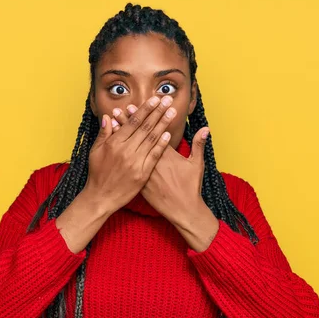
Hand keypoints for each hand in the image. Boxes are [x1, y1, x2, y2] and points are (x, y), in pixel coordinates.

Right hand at [83, 95, 176, 213]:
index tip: (155, 99)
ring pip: (151, 139)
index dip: (145, 109)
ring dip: (163, 124)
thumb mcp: (96, 151)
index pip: (133, 121)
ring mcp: (135, 162)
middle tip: (168, 100)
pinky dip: (161, 145)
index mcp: (114, 143)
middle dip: (158, 112)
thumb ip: (104, 133)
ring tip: (172, 112)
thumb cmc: (97, 174)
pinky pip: (154, 156)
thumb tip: (109, 117)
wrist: (101, 198)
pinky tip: (169, 134)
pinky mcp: (142, 174)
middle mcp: (125, 151)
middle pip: (145, 127)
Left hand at [110, 103, 210, 226]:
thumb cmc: (191, 187)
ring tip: (114, 121)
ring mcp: (145, 172)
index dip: (145, 119)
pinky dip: (119, 153)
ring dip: (122, 134)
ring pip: (131, 149)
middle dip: (130, 121)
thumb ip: (199, 145)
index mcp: (167, 155)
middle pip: (139, 138)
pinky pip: (126, 164)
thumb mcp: (197, 165)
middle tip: (122, 108)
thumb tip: (206, 128)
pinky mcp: (139, 181)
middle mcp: (153, 161)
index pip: (153, 131)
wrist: (182, 210)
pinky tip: (112, 144)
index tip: (138, 107)